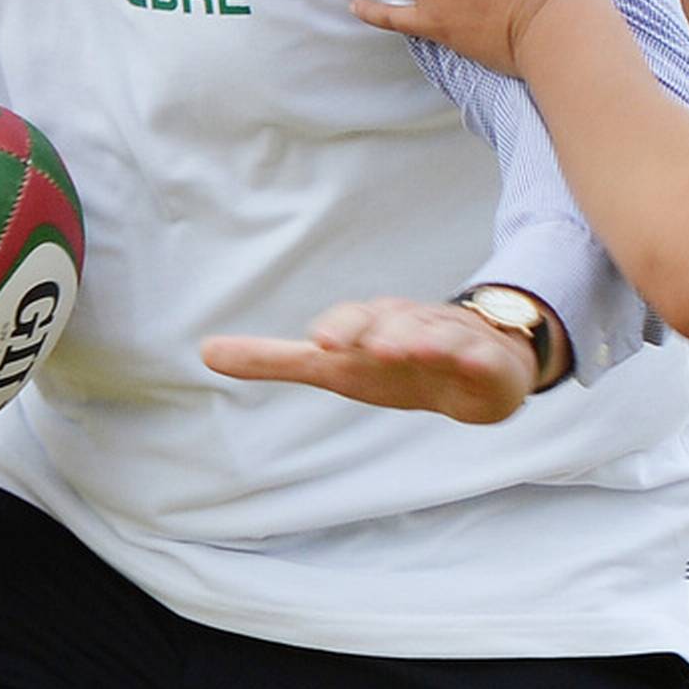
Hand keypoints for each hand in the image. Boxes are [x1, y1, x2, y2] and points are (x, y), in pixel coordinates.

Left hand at [202, 296, 556, 423]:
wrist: (474, 365)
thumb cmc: (390, 363)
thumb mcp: (331, 367)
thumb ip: (273, 359)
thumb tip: (203, 351)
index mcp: (371, 325)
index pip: (352, 321)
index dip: (338, 329)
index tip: (321, 343)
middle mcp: (409, 324)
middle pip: (395, 322)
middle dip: (383, 331)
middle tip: (374, 346)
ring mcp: (450, 339)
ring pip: (436, 334)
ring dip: (424, 339)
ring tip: (409, 349)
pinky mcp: (485, 361)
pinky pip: (480, 356)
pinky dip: (475, 356)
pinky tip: (470, 360)